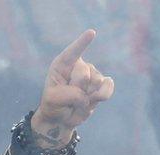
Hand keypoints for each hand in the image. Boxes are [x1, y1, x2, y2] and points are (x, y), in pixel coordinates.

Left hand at [31, 29, 114, 147]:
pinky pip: (107, 88)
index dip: (82, 43)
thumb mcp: (52, 99)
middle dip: (76, 90)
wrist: (62, 117)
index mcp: (62, 64)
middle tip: (68, 98)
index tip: (91, 33)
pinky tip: (91, 101)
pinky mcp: (103, 85)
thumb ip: (68, 94)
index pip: (72, 52)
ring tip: (77, 101)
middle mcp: (79, 66)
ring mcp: (93, 74)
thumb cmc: (53, 104)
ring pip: (96, 83)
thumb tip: (87, 96)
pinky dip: (99, 98)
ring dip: (86, 97)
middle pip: (84, 75)